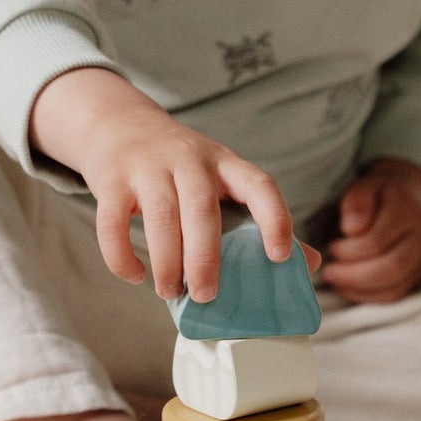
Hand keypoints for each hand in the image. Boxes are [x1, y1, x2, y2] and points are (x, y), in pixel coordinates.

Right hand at [30, 68, 293, 301]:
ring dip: (166, 262)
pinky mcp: (111, 178)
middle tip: (206, 295)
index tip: (279, 257)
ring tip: (170, 292)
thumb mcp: (223, 178)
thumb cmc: (182, 166)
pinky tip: (136, 276)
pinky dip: (121, 256)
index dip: (275, 218)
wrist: (119, 124)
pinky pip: (112, 222)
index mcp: (224, 163)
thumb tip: (309, 265)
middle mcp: (188, 159)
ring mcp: (147, 166)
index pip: (259, 185)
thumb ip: (260, 219)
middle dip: (205, 257)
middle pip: (201, 207)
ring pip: (159, 215)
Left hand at [319, 157, 420, 304]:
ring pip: (395, 287)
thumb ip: (357, 202)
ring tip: (336, 280)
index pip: (377, 240)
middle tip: (329, 272)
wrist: (413, 200)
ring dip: (359, 289)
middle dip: (354, 275)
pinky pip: (396, 295)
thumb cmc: (381, 195)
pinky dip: (369, 296)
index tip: (331, 247)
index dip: (349, 249)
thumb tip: (352, 228)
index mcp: (408, 210)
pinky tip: (349, 288)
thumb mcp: (366, 186)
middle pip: (392, 267)